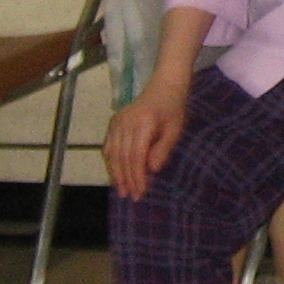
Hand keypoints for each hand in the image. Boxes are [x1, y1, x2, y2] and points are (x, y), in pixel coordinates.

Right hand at [103, 84, 188, 200]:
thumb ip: (163, 149)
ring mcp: (118, 121)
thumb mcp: (175, 129)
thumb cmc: (173, 109)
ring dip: (116, 173)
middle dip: (127, 179)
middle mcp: (126, 122)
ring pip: (113, 152)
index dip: (137, 176)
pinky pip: (108, 145)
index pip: (136, 155)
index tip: (140, 192)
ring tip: (121, 190)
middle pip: (123, 156)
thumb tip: (153, 170)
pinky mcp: (114, 122)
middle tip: (131, 196)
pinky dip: (110, 161)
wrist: (163, 86)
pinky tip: (115, 174)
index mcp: (143, 123)